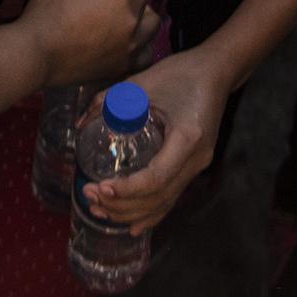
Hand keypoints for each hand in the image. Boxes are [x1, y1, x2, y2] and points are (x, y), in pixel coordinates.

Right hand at [20, 0, 157, 88]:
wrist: (36, 54)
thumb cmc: (46, 11)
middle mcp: (133, 19)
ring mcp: (131, 45)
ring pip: (153, 24)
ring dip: (144, 14)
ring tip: (126, 16)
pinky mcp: (123, 65)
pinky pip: (145, 52)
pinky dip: (141, 44)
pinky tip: (127, 41)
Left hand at [80, 50, 229, 232]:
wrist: (215, 71)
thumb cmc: (181, 72)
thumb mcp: (143, 82)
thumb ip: (110, 101)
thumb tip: (80, 124)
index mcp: (187, 137)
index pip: (156, 178)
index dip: (127, 190)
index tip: (100, 187)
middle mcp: (197, 159)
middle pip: (159, 197)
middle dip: (122, 204)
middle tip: (91, 196)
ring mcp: (198, 166)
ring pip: (165, 202)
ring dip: (132, 212)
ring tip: (100, 209)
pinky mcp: (195, 166)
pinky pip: (172, 197)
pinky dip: (151, 213)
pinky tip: (132, 225)